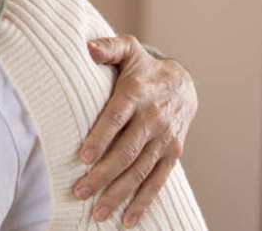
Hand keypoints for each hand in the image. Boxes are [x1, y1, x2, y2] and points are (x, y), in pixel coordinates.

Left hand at [74, 35, 197, 227]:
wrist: (183, 83)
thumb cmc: (143, 68)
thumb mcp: (127, 50)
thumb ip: (107, 48)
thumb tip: (87, 48)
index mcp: (137, 94)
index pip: (116, 118)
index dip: (100, 138)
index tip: (82, 157)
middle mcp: (153, 119)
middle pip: (126, 151)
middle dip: (102, 174)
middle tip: (79, 191)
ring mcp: (165, 140)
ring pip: (140, 171)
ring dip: (118, 193)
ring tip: (97, 212)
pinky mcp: (173, 154)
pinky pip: (158, 181)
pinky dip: (143, 202)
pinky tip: (127, 219)